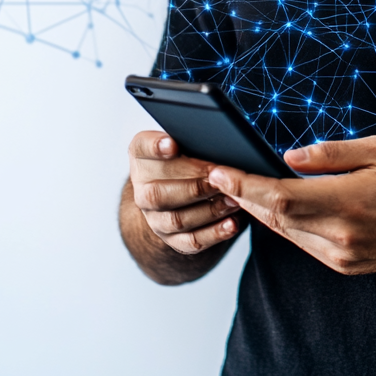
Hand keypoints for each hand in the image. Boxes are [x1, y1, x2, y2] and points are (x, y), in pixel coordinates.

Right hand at [127, 130, 242, 254]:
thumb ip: (192, 135)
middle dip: (192, 187)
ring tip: (233, 200)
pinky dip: (214, 234)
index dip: (155, 147)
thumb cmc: (187, 157)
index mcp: (141, 157)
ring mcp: (155, 218)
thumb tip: (216, 134)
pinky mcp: (172, 239)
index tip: (172, 144)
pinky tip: (232, 224)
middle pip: (157, 194)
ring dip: (209, 210)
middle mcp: (142, 190)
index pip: (141, 148)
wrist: (178, 188)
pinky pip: (191, 241)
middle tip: (219, 179)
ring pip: (177, 220)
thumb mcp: (185, 140)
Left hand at [207, 136, 375, 274]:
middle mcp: (338, 233)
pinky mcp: (339, 265)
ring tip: (236, 189)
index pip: (280, 195)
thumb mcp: (375, 152)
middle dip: (242, 196)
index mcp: (346, 201)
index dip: (244, 185)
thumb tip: (287, 157)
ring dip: (258, 211)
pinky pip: (300, 242)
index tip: (220, 172)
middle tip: (217, 176)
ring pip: (284, 231)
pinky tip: (271, 208)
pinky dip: (282, 224)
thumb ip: (328, 154)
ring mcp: (338, 254)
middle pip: (274, 215)